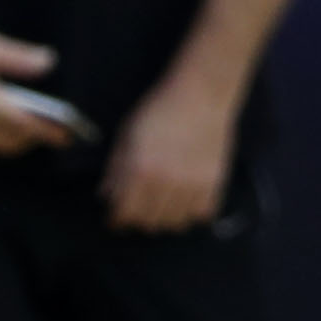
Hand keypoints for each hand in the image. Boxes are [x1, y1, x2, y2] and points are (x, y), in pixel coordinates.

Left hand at [103, 70, 234, 233]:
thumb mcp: (127, 135)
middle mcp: (166, 183)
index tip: (116, 218)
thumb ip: (116, 168)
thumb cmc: (159, 110)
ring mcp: (192, 186)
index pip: (124, 214)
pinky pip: (201, 215)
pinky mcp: (213, 184)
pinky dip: (191, 213)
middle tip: (138, 208)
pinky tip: (185, 200)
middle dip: (138, 219)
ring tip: (162, 205)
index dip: (116, 220)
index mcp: (140, 171)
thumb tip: (106, 196)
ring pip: (175, 224)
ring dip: (165, 218)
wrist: (200, 95)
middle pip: (149, 224)